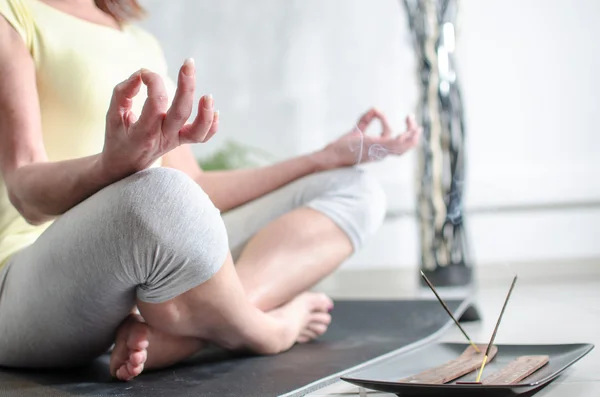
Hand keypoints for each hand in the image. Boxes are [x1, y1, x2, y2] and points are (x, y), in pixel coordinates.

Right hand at [100, 58, 217, 178]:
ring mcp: (175, 141)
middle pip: (181, 113)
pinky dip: (212, 125)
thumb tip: (141, 74)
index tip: (144, 73)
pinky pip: (202, 137)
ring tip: (208, 95)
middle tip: (188, 63)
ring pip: (197, 131)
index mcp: (142, 132)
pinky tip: (214, 109)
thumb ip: (123, 93)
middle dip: (187, 86)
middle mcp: (162, 137)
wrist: (126, 166)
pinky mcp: (182, 142)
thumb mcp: (112, 116)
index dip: (153, 82)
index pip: (155, 104)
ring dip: (205, 113)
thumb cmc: (118, 136)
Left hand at [317, 108, 421, 168]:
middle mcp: (382, 152)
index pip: (392, 138)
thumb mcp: (357, 130)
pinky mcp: (375, 147)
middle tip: (413, 120)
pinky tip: (406, 132)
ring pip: (403, 146)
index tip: (378, 112)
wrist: (332, 156)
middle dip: (413, 134)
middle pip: (405, 147)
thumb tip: (376, 108)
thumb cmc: (342, 147)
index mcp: (379, 149)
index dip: (387, 124)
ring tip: (413, 122)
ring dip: (411, 134)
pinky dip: (401, 137)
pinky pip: (393, 143)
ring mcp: (380, 150)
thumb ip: (366, 120)